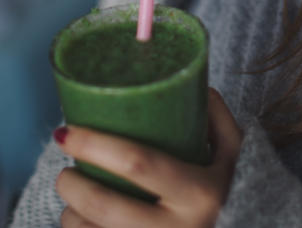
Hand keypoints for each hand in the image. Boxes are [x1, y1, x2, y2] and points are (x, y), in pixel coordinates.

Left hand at [54, 88, 242, 227]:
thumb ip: (218, 120)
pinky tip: (84, 224)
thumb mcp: (234, 158)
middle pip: (104, 205)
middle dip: (72, 185)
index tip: (67, 132)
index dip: (95, 145)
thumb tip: (196, 87)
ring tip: (74, 200)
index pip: (137, 163)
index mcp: (198, 194)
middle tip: (66, 171)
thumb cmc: (232, 196)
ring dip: (71, 215)